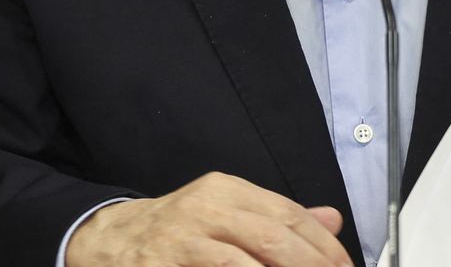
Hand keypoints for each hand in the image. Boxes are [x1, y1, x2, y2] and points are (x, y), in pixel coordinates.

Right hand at [65, 171, 350, 266]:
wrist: (106, 242)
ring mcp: (184, 239)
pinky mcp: (167, 265)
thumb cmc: (171, 232)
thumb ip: (275, 218)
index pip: (288, 214)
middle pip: (275, 239)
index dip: (324, 246)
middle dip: (314, 266)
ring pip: (248, 262)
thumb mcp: (223, 212)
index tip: (344, 266)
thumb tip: (330, 219)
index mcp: (224, 190)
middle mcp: (205, 208)